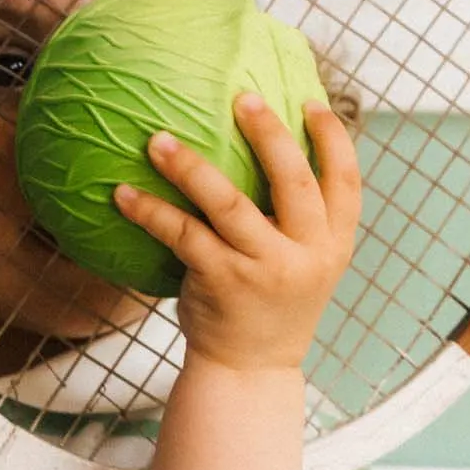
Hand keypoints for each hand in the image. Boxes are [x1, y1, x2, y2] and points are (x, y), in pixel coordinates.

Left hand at [113, 95, 360, 371]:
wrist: (249, 372)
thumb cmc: (267, 304)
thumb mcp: (302, 265)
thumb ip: (297, 221)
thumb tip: (267, 149)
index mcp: (333, 246)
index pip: (346, 184)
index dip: (334, 140)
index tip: (313, 101)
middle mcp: (306, 255)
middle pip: (293, 182)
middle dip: (270, 135)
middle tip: (242, 97)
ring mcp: (265, 270)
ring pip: (229, 204)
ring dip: (191, 167)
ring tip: (159, 140)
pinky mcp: (223, 283)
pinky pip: (183, 234)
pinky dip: (150, 211)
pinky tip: (123, 193)